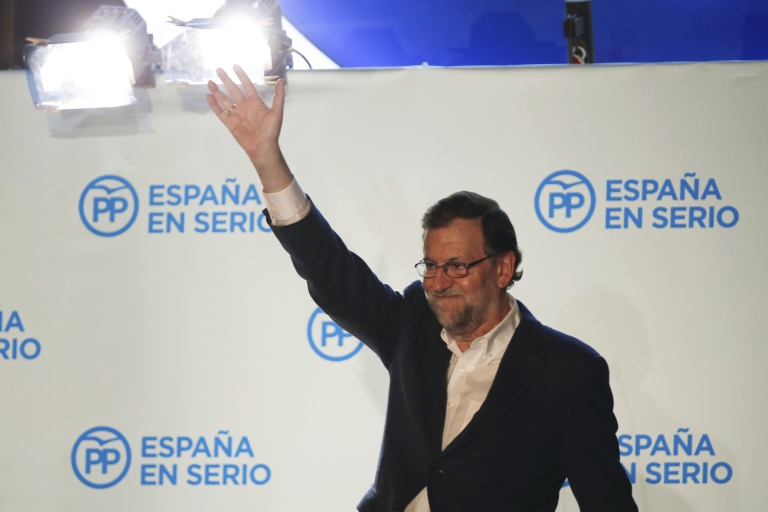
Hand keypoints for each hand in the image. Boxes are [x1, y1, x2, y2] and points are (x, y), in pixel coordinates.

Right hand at [207, 65, 292, 191]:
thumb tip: (282, 81)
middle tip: (219, 69)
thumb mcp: (277, 112)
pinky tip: (209, 96)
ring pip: (224, 100)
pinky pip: (220, 112)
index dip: (241, 75)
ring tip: (210, 82)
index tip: (235, 66)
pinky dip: (214, 105)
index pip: (247, 85)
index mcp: (255, 103)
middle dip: (226, 80)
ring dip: (217, 91)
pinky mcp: (230, 123)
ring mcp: (236, 114)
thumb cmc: (271, 130)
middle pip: (233, 90)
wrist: (263, 147)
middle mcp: (244, 106)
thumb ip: (278, 96)